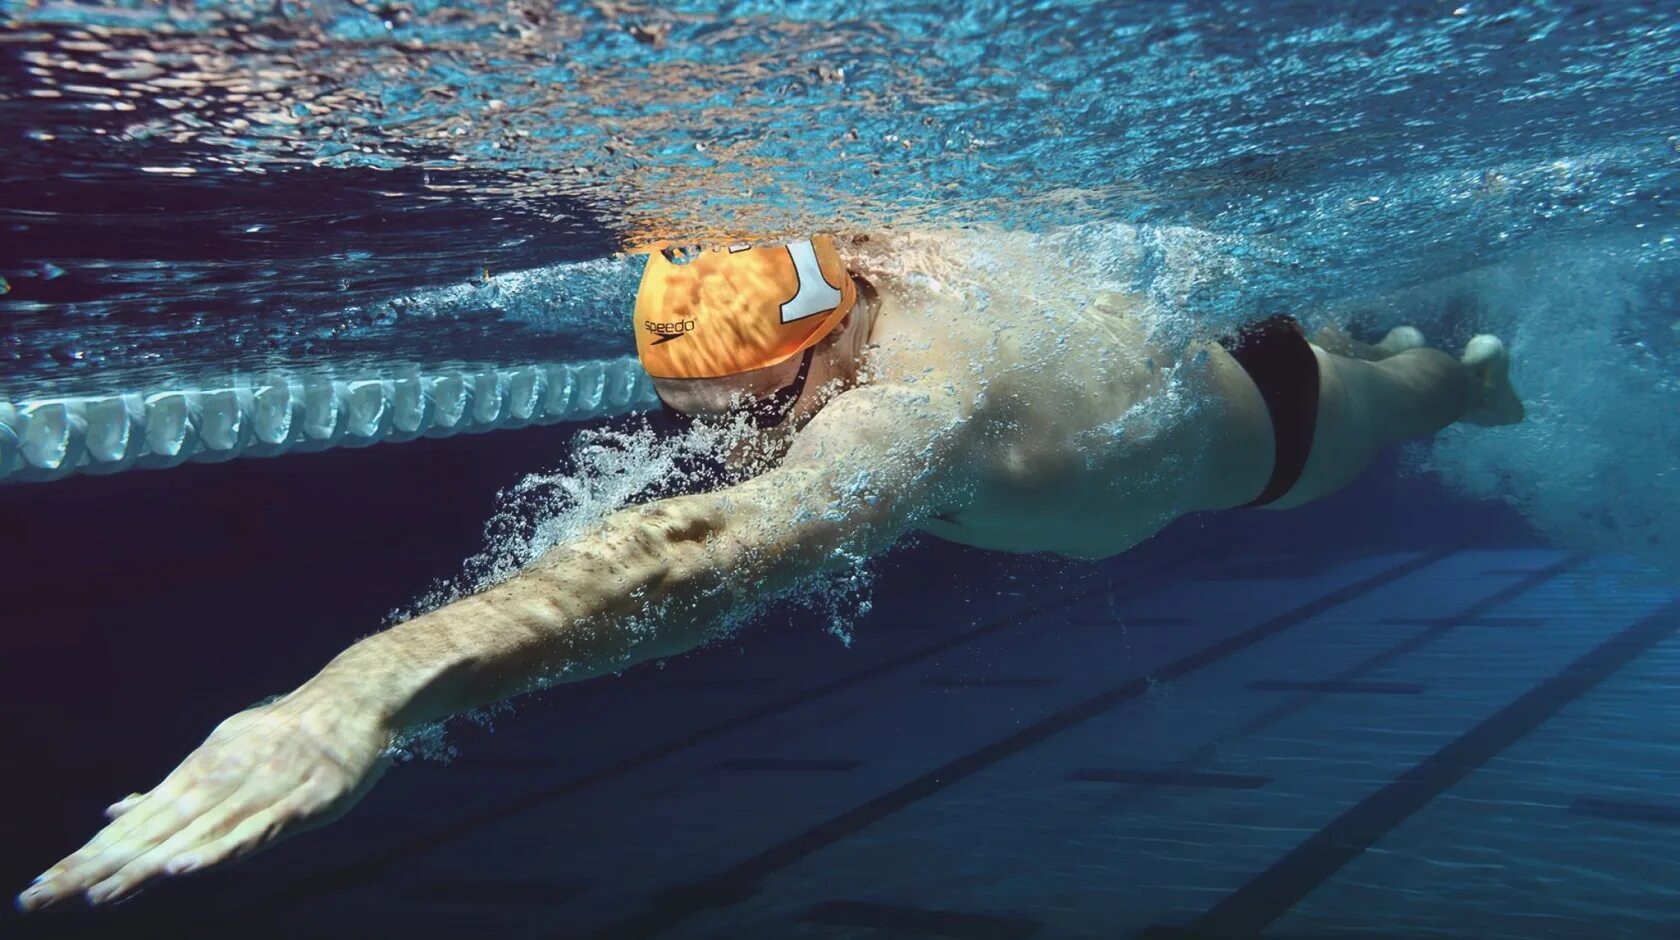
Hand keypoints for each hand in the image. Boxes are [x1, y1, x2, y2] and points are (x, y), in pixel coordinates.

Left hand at [17, 692, 390, 910]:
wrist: (352, 700)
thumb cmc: (284, 733)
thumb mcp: (220, 753)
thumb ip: (170, 790)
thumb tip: (112, 812)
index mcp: (195, 775)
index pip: (131, 827)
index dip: (84, 859)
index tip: (38, 891)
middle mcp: (217, 783)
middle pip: (150, 834)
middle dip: (95, 868)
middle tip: (41, 900)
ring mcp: (258, 792)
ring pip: (193, 837)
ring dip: (144, 866)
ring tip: (98, 894)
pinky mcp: (301, 804)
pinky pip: (255, 832)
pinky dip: (218, 850)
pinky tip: (184, 868)